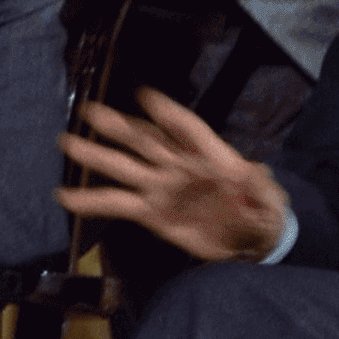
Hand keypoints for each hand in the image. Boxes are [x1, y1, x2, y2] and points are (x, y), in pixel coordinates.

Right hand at [56, 88, 289, 260]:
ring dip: (98, 156)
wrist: (252, 241)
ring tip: (69, 143)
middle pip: (147, 141)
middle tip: (92, 112)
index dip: (168, 114)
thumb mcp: (270, 198)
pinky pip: (119, 204)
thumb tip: (257, 172)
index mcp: (212, 155)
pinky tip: (68, 197)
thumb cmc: (264, 211)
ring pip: (126, 167)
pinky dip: (93, 201)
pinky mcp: (152, 213)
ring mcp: (163, 187)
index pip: (188, 130)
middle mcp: (181, 166)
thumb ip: (261, 185)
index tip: (145, 97)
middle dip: (121, 127)